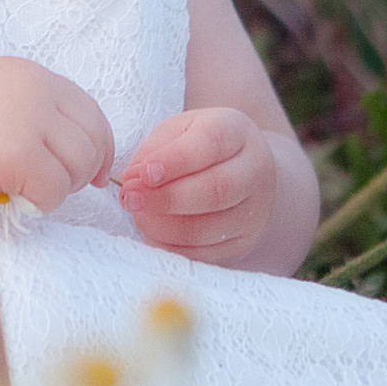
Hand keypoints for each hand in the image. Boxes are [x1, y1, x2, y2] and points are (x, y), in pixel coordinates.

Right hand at [0, 58, 114, 215]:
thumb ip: (26, 110)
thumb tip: (63, 146)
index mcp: (29, 74)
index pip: (88, 110)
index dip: (98, 145)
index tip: (95, 172)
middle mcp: (36, 89)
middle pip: (92, 138)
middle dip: (82, 171)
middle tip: (55, 188)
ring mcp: (30, 119)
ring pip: (79, 166)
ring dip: (60, 188)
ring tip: (28, 192)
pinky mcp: (22, 153)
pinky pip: (55, 190)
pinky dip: (41, 203)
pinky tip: (17, 199)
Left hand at [118, 109, 278, 263]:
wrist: (243, 169)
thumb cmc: (201, 145)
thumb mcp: (178, 131)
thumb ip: (154, 151)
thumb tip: (132, 180)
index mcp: (237, 131)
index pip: (211, 144)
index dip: (175, 161)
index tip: (144, 173)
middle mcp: (255, 170)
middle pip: (216, 190)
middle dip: (166, 199)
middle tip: (131, 199)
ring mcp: (254, 210)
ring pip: (210, 227)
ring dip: (165, 226)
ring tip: (138, 216)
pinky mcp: (244, 241)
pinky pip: (207, 254)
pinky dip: (174, 247)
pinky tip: (153, 234)